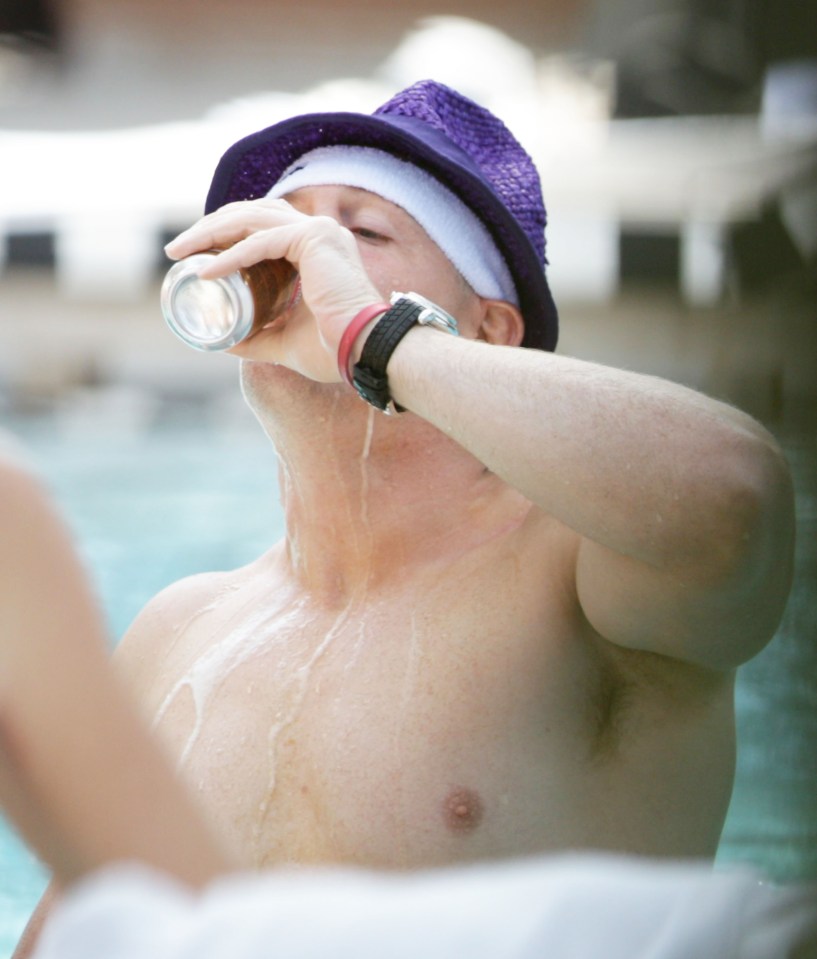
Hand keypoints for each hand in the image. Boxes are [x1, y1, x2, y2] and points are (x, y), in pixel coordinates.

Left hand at [164, 198, 381, 380]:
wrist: (366, 353)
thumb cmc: (335, 350)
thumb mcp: (284, 341)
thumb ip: (258, 337)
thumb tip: (224, 343)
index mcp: (315, 248)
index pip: (260, 225)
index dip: (223, 232)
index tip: (192, 253)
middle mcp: (318, 232)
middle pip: (249, 214)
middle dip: (208, 228)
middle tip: (176, 251)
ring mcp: (318, 231)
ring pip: (250, 219)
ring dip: (210, 233)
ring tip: (180, 253)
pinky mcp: (314, 240)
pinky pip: (261, 243)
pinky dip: (230, 257)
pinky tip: (206, 272)